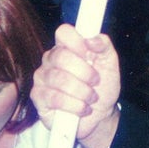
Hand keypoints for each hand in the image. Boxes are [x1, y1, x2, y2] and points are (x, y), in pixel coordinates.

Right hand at [31, 23, 120, 147]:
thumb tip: (92, 39)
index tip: (89, 53)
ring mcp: (42, 77)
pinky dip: (75, 105)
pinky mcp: (38, 97)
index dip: (76, 41)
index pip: (63, 32)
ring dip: (82, 91)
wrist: (99, 115)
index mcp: (67, 46)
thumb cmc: (102, 86)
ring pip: (59, 79)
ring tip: (91, 97)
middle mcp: (51, 59)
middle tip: (95, 81)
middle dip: (84, 72)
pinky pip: (55, 98)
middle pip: (61, 56)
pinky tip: (82, 108)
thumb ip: (104, 46)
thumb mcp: (110, 63)